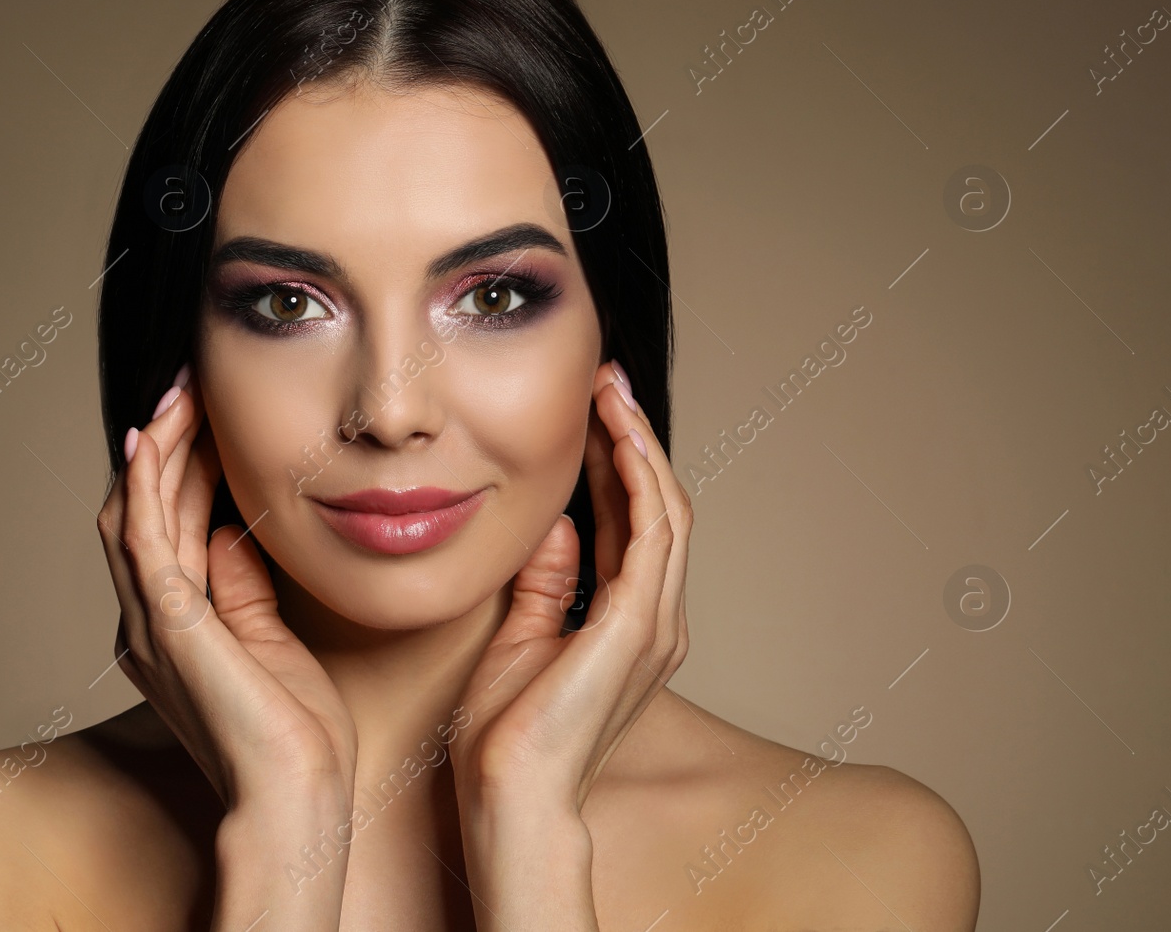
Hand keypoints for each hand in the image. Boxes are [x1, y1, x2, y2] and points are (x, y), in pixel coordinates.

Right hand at [97, 366, 357, 817]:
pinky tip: (154, 439)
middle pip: (141, 511)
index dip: (178, 469)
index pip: (166, 528)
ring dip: (155, 449)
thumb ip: (243, 587)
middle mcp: (147, 624)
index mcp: (170, 630)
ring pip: (135, 514)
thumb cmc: (293, 736)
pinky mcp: (170, 627)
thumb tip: (235, 530)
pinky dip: (146, 484)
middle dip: (161, 445)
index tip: (203, 417)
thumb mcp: (270, 640)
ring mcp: (152, 626)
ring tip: (177, 394)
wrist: (294, 798)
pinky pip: (145, 539)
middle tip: (185, 386)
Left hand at [451, 357, 691, 811]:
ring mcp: (654, 623)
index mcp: (629, 623)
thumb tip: (556, 525)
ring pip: (663, 509)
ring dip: (639, 444)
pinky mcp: (638, 624)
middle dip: (632, 438)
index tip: (591, 409)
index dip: (615, 462)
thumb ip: (547, 581)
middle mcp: (656, 620)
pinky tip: (619, 434)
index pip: (630, 523)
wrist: (509, 790)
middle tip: (606, 380)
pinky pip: (651, 532)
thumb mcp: (522, 634)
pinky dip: (639, 478)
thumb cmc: (507, 732)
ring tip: (610, 390)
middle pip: (655, 506)